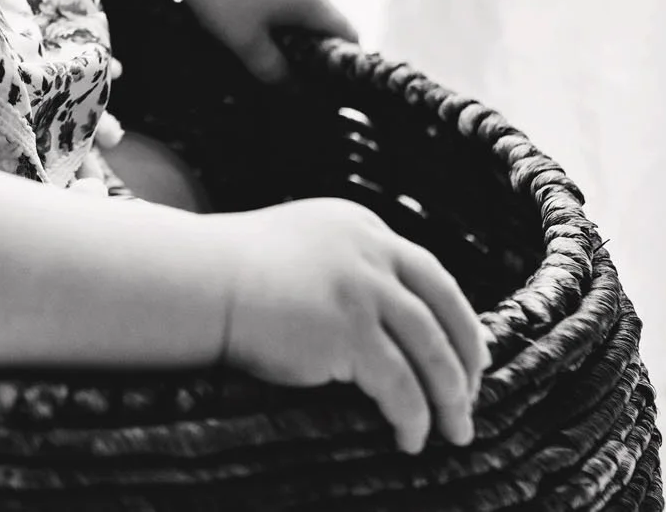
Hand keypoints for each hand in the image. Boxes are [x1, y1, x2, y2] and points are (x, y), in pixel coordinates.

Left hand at [174, 0, 357, 83]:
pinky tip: (246, 15)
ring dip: (291, 29)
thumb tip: (298, 92)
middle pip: (326, 23)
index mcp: (313, 0)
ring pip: (304, 8)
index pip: (348, 36)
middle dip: (311, 48)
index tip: (322, 82)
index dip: (340, 63)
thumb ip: (274, 71)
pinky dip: (277, 10)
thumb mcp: (246, 42)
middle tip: (283, 67)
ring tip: (258, 41)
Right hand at [209, 198, 489, 454]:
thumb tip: (380, 321)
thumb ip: (342, 266)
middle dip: (467, 360)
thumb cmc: (231, 273)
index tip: (468, 353)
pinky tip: (409, 438)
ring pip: (432, 353)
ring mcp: (363, 290)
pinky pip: (400, 386)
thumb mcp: (300, 249)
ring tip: (454, 432)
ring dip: (450, 399)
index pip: (428, 274)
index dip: (456, 318)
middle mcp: (371, 252)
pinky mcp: (350, 333)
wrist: (194, 280)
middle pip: (445, 309)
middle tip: (471, 399)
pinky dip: (412, 417)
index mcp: (361, 228)